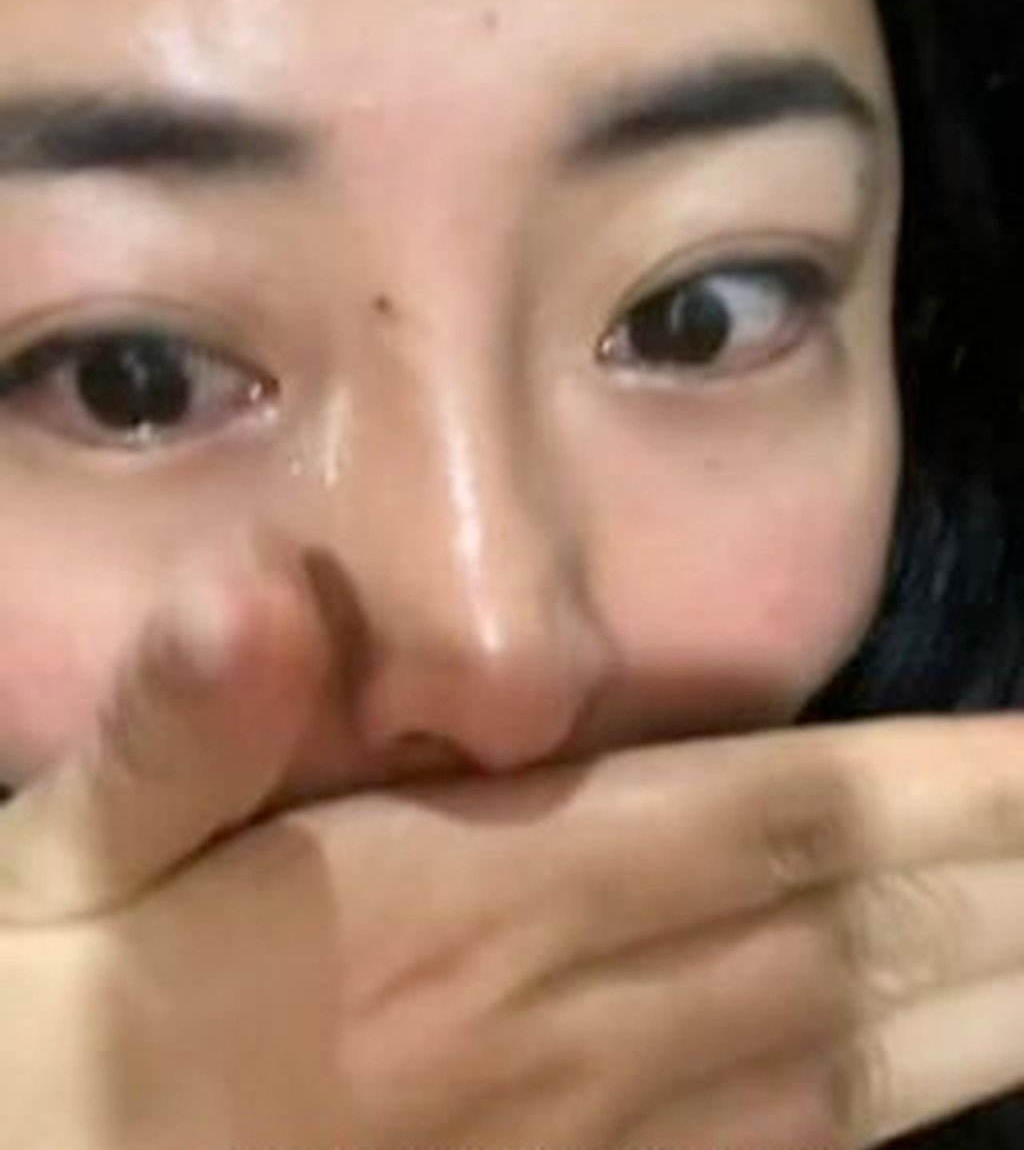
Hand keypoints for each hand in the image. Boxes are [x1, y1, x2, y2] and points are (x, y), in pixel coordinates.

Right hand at [1, 548, 1022, 1149]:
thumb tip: (255, 588)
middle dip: (999, 886)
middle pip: (839, 943)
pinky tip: (935, 1082)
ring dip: (978, 999)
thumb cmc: (58, 1026)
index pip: (764, 825)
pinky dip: (882, 1118)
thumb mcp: (72, 857)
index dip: (931, 789)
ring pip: (838, 1068)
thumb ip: (182, 731)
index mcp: (467, 908)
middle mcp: (556, 1029)